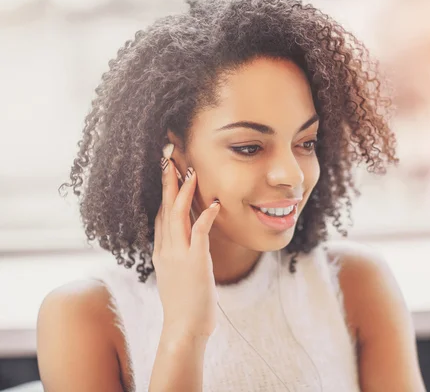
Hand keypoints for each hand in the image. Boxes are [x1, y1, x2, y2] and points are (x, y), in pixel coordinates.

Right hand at [153, 153, 220, 338]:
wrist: (183, 327)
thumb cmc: (184, 303)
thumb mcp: (175, 274)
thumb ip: (176, 254)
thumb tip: (184, 240)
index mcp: (162, 250)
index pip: (161, 213)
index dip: (164, 191)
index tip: (167, 170)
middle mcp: (166, 248)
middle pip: (165, 207)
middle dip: (167, 181)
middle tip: (169, 157)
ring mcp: (178, 254)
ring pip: (177, 215)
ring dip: (183, 191)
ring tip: (188, 170)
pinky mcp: (195, 262)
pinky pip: (199, 233)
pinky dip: (205, 216)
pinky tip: (213, 203)